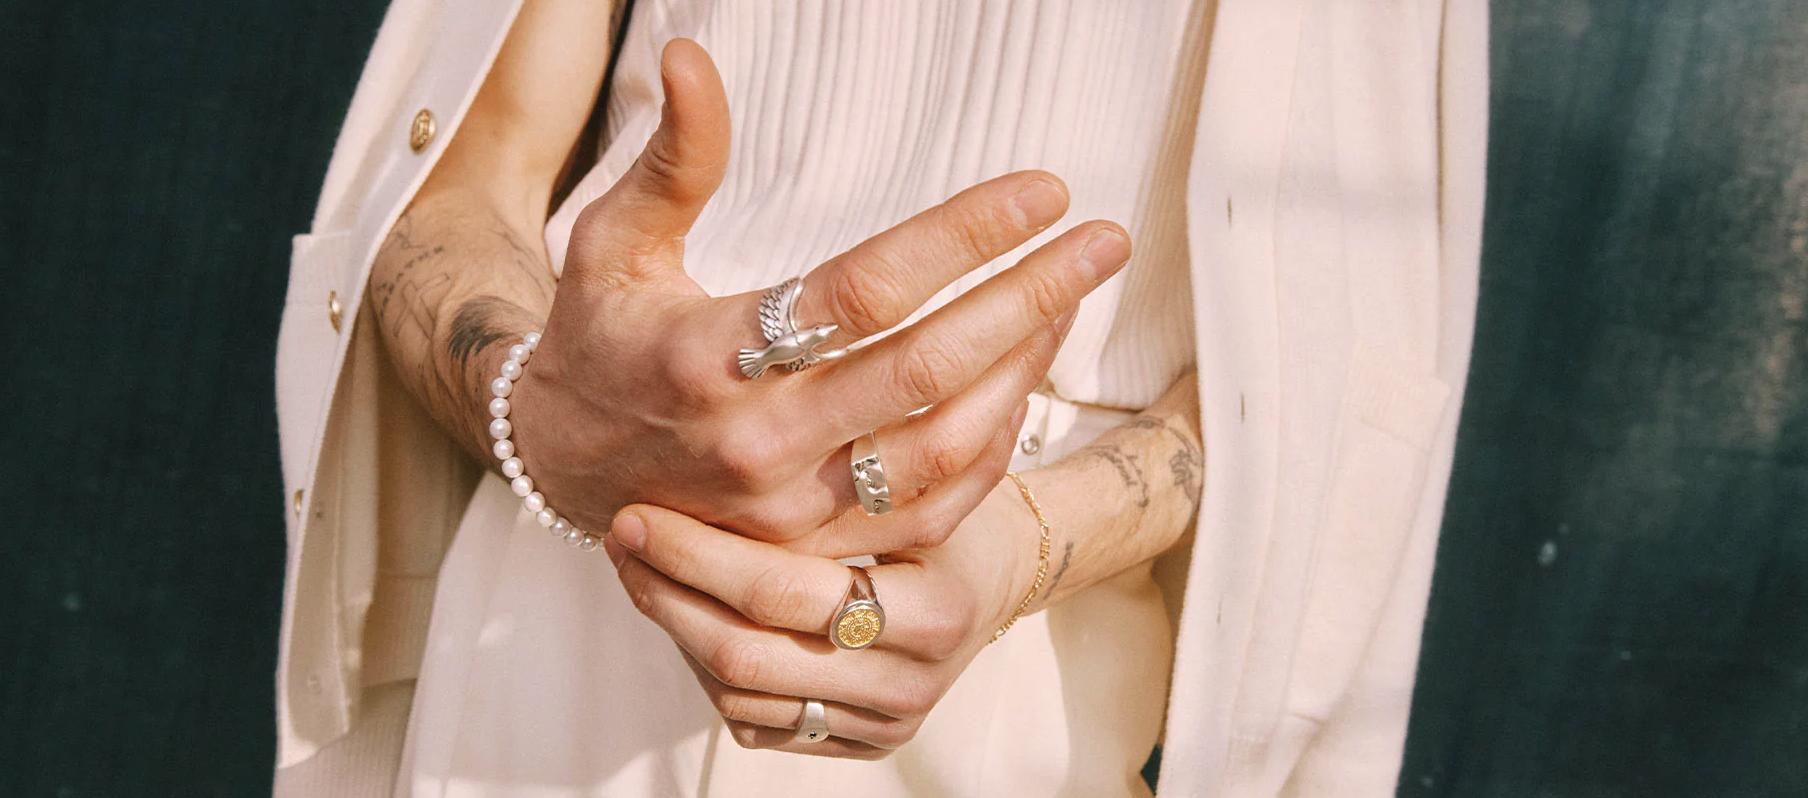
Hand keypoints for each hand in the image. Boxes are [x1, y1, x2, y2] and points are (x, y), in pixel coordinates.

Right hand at [508, 39, 1129, 548]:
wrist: (563, 464)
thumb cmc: (602, 334)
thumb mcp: (615, 238)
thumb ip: (673, 155)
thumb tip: (686, 54)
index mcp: (708, 357)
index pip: (863, 291)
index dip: (962, 236)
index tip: (1043, 189)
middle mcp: (757, 442)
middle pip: (925, 369)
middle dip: (1029, 298)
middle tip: (1105, 240)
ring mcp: (793, 507)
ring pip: (942, 446)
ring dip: (1025, 369)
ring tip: (1075, 295)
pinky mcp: (816, 547)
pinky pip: (930, 507)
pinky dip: (992, 446)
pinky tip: (1027, 381)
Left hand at [602, 419, 1044, 757]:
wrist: (995, 572)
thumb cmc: (944, 505)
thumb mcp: (911, 481)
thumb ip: (835, 480)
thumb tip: (714, 448)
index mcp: (933, 612)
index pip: (784, 593)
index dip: (696, 554)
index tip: (636, 510)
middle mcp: (911, 684)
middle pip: (747, 655)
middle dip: (666, 594)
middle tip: (619, 538)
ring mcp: (884, 723)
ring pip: (740, 696)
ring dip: (676, 630)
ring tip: (640, 568)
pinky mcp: (858, 744)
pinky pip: (754, 721)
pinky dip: (707, 670)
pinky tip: (688, 611)